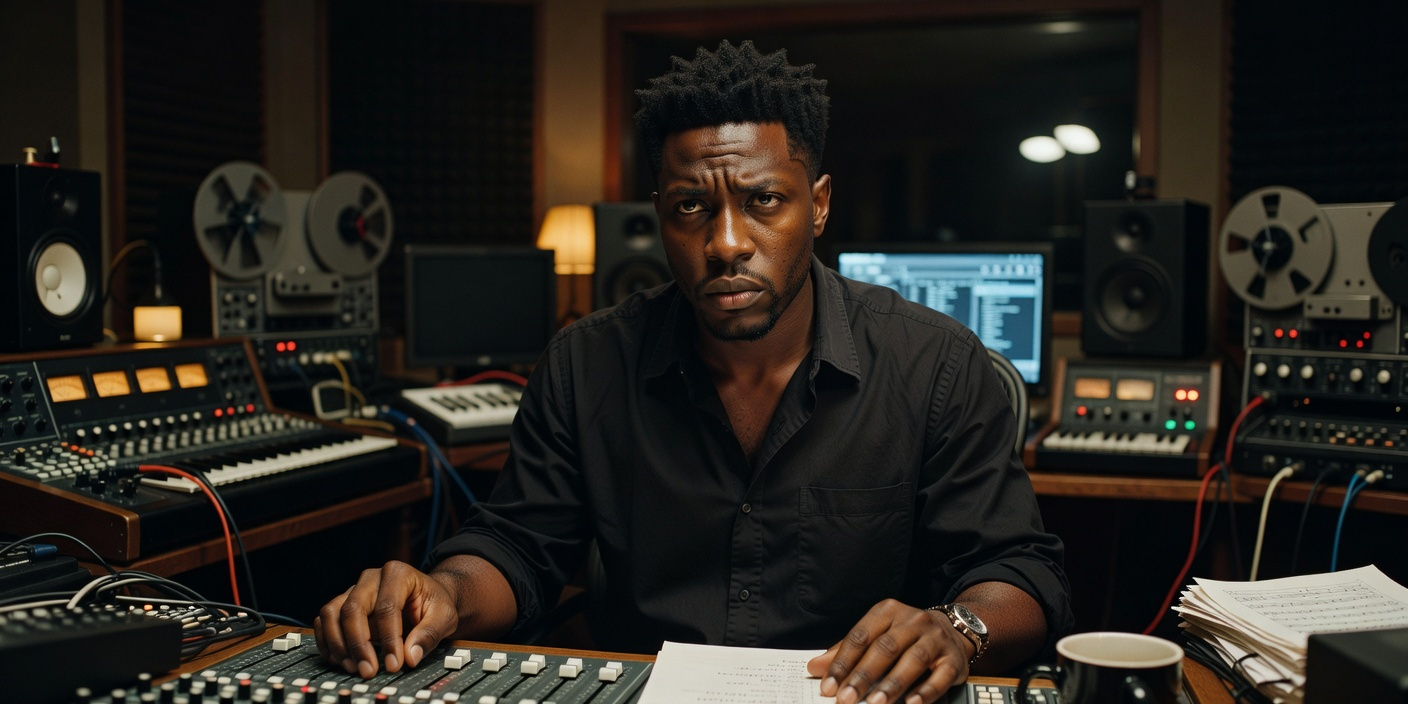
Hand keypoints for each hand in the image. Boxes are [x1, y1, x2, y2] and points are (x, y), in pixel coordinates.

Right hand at [314, 560, 460, 678]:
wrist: (425, 597)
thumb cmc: (433, 603)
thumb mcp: (444, 616)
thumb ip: (429, 634)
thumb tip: (410, 656)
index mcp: (397, 573)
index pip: (387, 607)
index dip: (389, 639)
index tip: (394, 664)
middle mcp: (371, 578)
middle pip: (353, 609)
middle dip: (359, 644)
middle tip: (368, 670)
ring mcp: (353, 590)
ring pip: (332, 613)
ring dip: (339, 644)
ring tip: (354, 667)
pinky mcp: (342, 604)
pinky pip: (324, 620)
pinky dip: (327, 641)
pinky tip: (339, 659)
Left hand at [807, 599, 972, 703]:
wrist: (953, 629)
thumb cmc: (905, 636)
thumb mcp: (876, 635)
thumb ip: (846, 651)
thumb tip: (814, 668)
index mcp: (888, 611)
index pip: (860, 636)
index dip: (842, 662)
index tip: (828, 686)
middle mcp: (913, 621)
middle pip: (884, 648)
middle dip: (863, 676)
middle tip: (846, 699)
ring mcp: (935, 638)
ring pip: (913, 660)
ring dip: (892, 684)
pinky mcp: (953, 659)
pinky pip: (940, 676)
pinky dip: (925, 691)